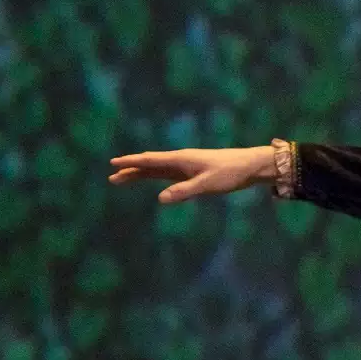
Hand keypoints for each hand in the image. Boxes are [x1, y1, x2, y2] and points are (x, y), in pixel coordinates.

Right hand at [106, 145, 275, 203]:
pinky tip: (149, 179)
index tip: (113, 163)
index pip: (150, 160)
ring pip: (156, 170)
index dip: (131, 162)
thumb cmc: (229, 173)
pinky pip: (167, 174)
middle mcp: (180, 160)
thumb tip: (161, 200)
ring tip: (122, 178)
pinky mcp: (192, 172)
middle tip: (112, 177)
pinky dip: (155, 177)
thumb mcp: (207, 185)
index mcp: (180, 159)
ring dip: (140, 174)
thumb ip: (183, 191)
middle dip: (130, 170)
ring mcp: (185, 166)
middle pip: (149, 165)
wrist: (248, 166)